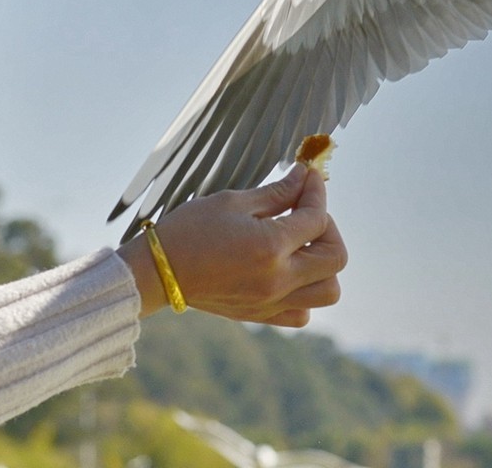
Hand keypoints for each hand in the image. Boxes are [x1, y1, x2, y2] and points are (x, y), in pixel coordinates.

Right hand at [117, 164, 346, 325]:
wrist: (155, 273)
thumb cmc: (189, 230)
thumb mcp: (233, 202)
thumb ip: (277, 193)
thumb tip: (305, 177)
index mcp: (270, 247)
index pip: (317, 218)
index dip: (316, 192)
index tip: (309, 177)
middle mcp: (278, 280)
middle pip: (335, 257)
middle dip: (328, 228)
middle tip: (305, 212)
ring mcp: (271, 302)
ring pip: (328, 291)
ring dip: (323, 264)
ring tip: (299, 244)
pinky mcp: (260, 316)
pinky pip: (303, 313)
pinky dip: (306, 293)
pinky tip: (287, 270)